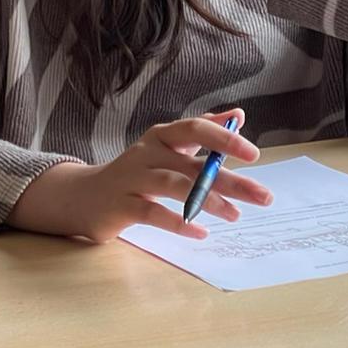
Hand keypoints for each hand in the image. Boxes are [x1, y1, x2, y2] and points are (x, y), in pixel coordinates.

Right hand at [10, 110, 269, 242]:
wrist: (84, 195)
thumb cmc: (136, 172)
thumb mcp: (167, 149)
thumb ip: (202, 133)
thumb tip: (239, 115)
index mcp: (161, 136)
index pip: (195, 128)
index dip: (224, 139)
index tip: (253, 154)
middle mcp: (146, 153)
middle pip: (192, 163)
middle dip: (230, 180)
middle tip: (262, 196)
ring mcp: (132, 179)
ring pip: (174, 186)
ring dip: (208, 201)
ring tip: (234, 215)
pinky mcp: (121, 206)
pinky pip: (153, 213)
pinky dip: (179, 223)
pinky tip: (200, 233)